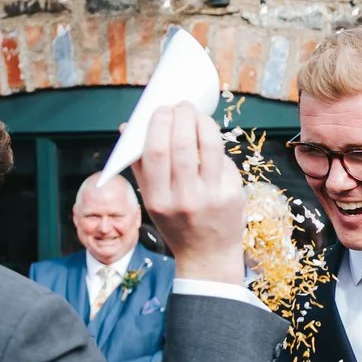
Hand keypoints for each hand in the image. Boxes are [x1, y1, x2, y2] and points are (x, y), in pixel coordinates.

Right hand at [135, 104, 246, 283]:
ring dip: (203, 122)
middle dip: (182, 116)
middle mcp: (184, 199)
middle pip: (183, 144)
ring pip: (210, 146)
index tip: (161, 109)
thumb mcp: (152, 201)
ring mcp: (211, 197)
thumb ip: (139, 166)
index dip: (159, 124)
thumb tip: (128, 128)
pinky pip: (224, 160)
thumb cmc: (176, 224)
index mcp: (158, 199)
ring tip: (197, 114)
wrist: (207, 256)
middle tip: (181, 106)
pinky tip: (209, 143)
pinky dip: (216, 147)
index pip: (156, 152)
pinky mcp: (233, 195)